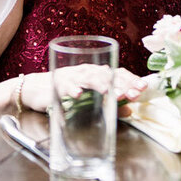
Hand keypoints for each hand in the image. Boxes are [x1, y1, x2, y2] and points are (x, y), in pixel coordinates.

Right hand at [19, 65, 146, 112]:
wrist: (36, 89)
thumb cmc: (66, 92)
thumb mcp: (89, 99)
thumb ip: (109, 103)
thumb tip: (130, 110)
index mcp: (97, 73)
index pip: (118, 72)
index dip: (131, 79)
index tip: (144, 87)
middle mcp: (87, 71)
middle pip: (108, 74)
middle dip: (122, 83)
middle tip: (134, 92)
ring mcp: (73, 76)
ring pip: (90, 78)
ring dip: (101, 85)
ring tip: (112, 92)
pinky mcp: (58, 84)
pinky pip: (66, 86)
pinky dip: (72, 89)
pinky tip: (78, 94)